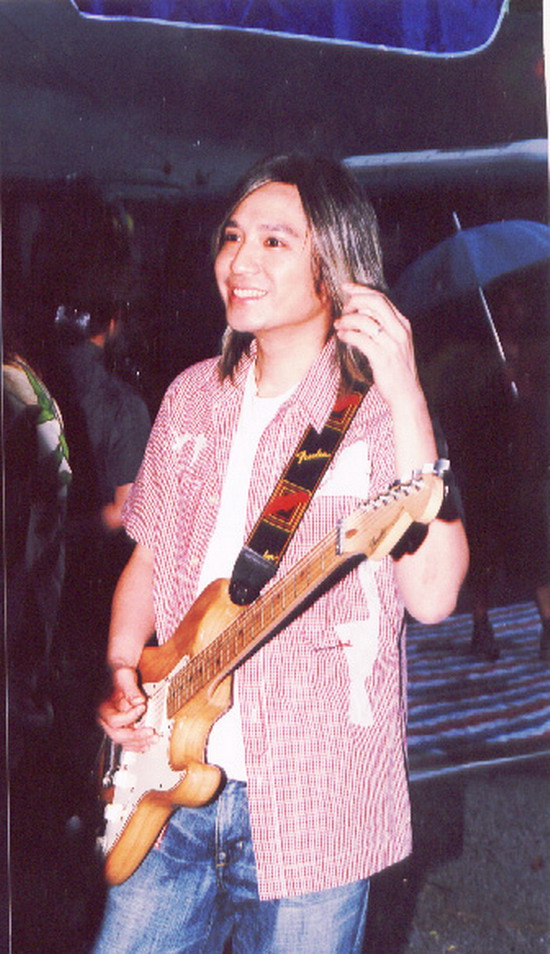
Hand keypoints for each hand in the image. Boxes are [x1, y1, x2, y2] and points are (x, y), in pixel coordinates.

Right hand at [97, 666, 155, 751]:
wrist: (120, 678)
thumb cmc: (120, 677)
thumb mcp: (125, 677)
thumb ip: (131, 689)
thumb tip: (139, 701)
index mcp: (104, 708)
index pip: (114, 720)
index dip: (129, 716)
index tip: (142, 707)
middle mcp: (107, 719)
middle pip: (118, 735)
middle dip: (136, 736)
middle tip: (151, 732)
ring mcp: (115, 725)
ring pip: (124, 741)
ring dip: (140, 743)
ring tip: (153, 739)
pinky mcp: (123, 727)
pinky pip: (128, 742)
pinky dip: (138, 745)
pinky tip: (148, 743)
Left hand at [334, 283, 421, 409]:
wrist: (406, 394)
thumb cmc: (396, 368)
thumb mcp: (395, 342)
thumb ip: (382, 325)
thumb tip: (360, 310)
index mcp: (403, 324)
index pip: (381, 298)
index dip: (362, 290)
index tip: (347, 287)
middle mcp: (399, 331)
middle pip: (375, 303)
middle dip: (355, 301)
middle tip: (343, 309)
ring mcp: (392, 344)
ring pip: (365, 321)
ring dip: (347, 320)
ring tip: (339, 325)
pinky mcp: (382, 358)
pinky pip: (360, 339)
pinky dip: (347, 335)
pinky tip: (342, 336)